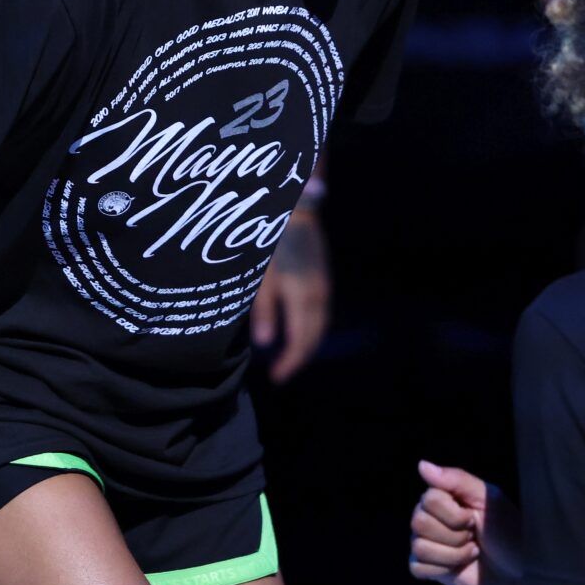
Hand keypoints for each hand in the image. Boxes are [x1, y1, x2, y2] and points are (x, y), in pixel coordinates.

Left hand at [251, 204, 329, 382]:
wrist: (295, 207)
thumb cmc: (270, 242)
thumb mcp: (261, 277)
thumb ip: (264, 311)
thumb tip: (266, 344)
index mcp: (303, 298)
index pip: (302, 341)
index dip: (291, 362)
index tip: (277, 378)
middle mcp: (318, 295)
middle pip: (315, 336)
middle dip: (300, 357)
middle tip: (283, 372)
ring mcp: (323, 284)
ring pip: (321, 324)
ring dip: (308, 343)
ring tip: (291, 355)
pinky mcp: (321, 275)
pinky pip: (321, 311)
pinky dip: (312, 327)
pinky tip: (300, 327)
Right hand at [409, 458, 528, 584]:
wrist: (520, 571)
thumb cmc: (509, 531)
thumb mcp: (489, 499)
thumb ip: (456, 479)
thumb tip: (422, 465)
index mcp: (444, 497)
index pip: (428, 500)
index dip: (454, 515)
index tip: (474, 518)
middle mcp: (431, 517)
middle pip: (419, 522)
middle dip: (454, 535)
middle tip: (474, 536)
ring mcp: (428, 543)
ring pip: (419, 547)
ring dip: (453, 554)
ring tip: (471, 552)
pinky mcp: (428, 568)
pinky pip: (417, 568)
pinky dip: (442, 569)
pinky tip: (458, 567)